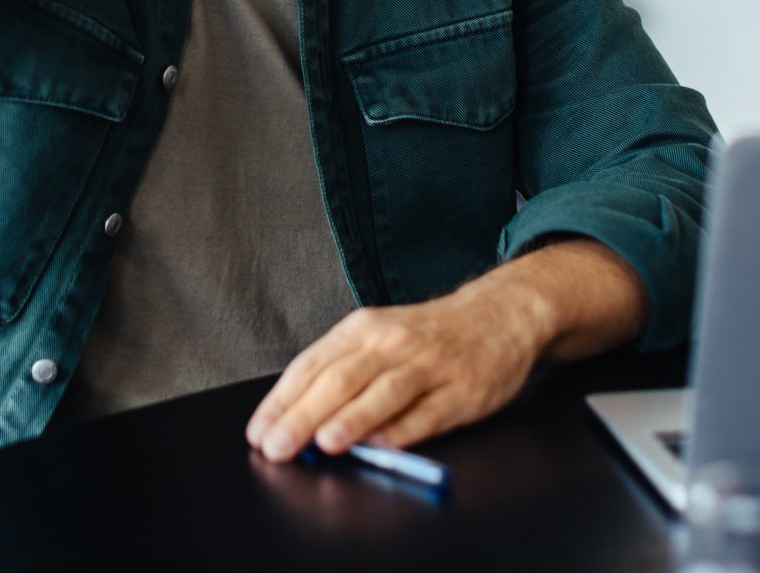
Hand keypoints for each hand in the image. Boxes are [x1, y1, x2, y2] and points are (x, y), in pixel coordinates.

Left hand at [245, 276, 550, 462]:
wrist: (499, 314)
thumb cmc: (428, 334)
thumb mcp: (379, 337)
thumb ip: (342, 373)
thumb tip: (298, 419)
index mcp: (363, 329)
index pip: (311, 365)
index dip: (282, 400)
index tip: (259, 431)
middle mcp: (392, 343)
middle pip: (341, 379)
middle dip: (304, 415)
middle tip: (277, 446)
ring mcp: (430, 365)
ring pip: (384, 392)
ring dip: (353, 418)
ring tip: (325, 443)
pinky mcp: (463, 390)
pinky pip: (429, 413)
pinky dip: (404, 430)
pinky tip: (382, 445)